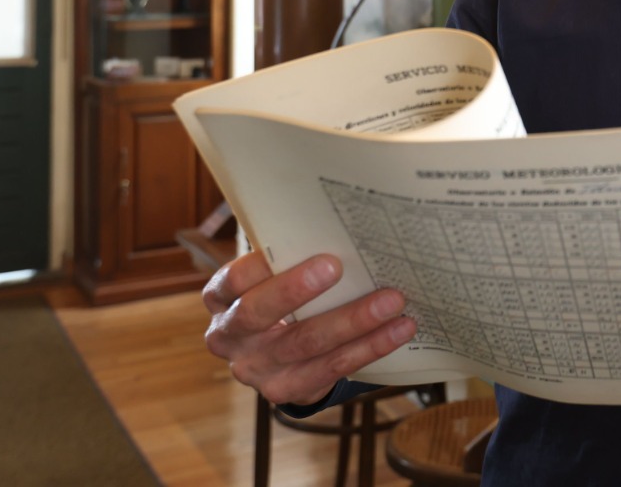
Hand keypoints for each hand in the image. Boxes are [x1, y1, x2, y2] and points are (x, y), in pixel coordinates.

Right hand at [202, 250, 417, 405]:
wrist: (276, 359)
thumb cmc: (280, 299)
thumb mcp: (271, 279)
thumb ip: (288, 259)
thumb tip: (338, 229)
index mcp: (221, 299)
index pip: (234, 281)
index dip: (261, 266)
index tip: (293, 245)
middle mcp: (228, 338)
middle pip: (260, 314)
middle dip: (298, 290)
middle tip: (338, 266)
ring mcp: (255, 369)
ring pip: (306, 343)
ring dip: (354, 321)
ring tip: (392, 301)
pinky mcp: (286, 390)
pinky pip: (332, 368)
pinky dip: (369, 347)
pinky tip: (399, 330)